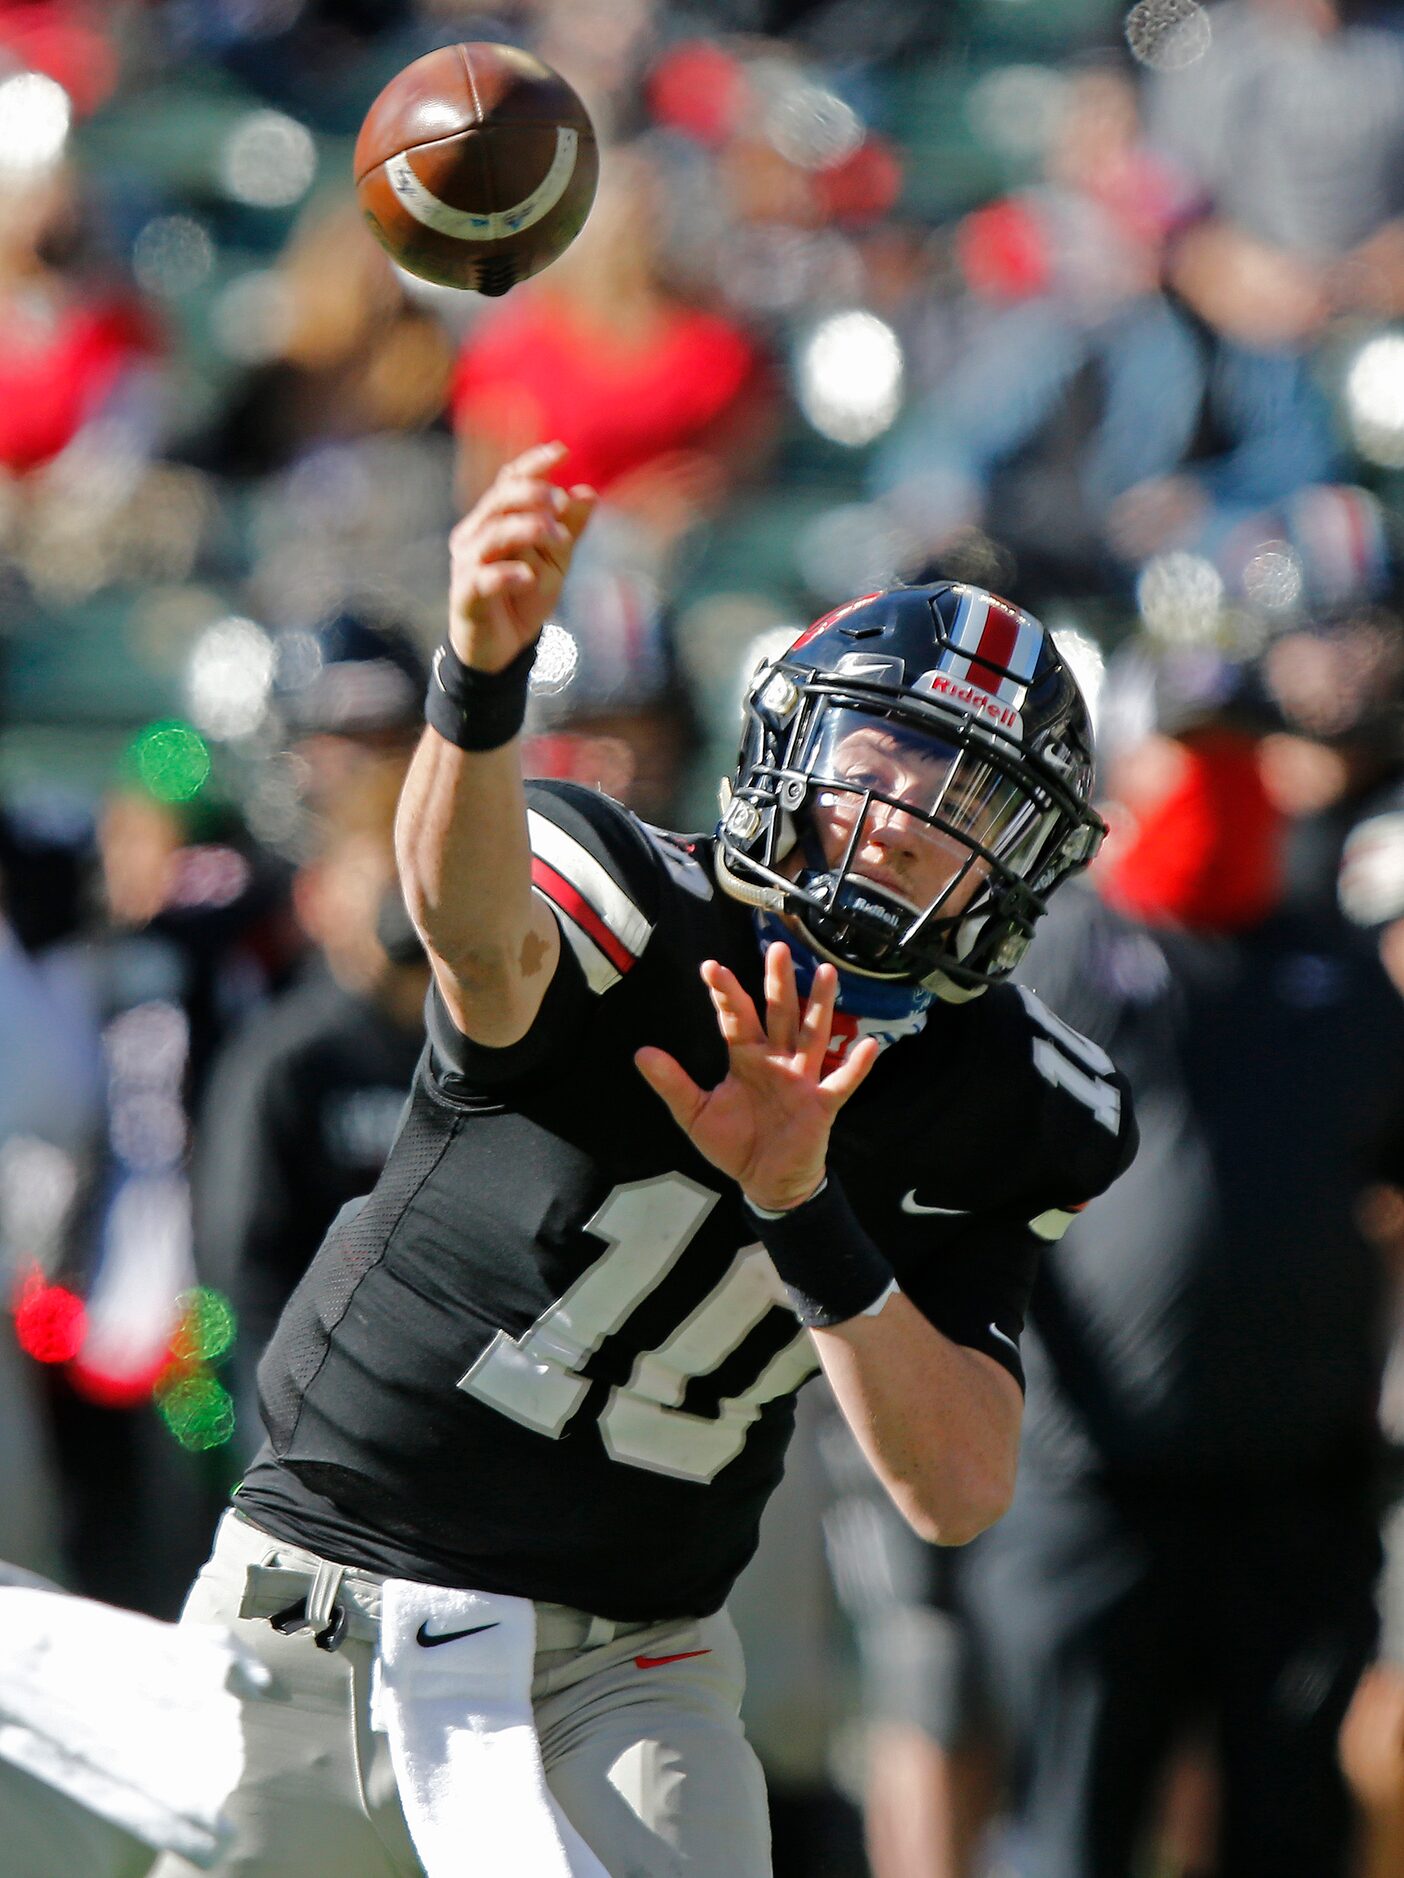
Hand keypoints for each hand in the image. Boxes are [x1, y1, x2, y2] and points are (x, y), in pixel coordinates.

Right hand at [448, 441, 595, 672]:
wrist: (502, 648)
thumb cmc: (525, 597)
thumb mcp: (555, 561)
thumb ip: (569, 529)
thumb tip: (588, 492)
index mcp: (494, 520)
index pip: (509, 482)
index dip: (532, 465)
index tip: (561, 452)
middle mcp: (475, 535)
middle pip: (499, 500)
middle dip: (532, 494)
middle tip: (561, 504)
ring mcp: (467, 565)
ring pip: (494, 534)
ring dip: (529, 531)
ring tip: (560, 539)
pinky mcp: (466, 596)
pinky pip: (484, 579)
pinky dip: (507, 575)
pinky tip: (529, 577)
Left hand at [635, 944, 879, 1212]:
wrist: (766, 1182)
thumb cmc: (735, 1143)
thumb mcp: (695, 1115)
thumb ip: (673, 1084)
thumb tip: (640, 1052)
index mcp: (747, 1059)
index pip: (736, 1019)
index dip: (725, 994)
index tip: (710, 967)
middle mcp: (777, 1061)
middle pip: (779, 1015)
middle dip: (778, 984)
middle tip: (778, 948)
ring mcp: (802, 1080)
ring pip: (812, 1035)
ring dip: (820, 1005)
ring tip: (826, 972)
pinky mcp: (822, 1104)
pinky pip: (841, 1082)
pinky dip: (856, 1065)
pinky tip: (869, 1044)